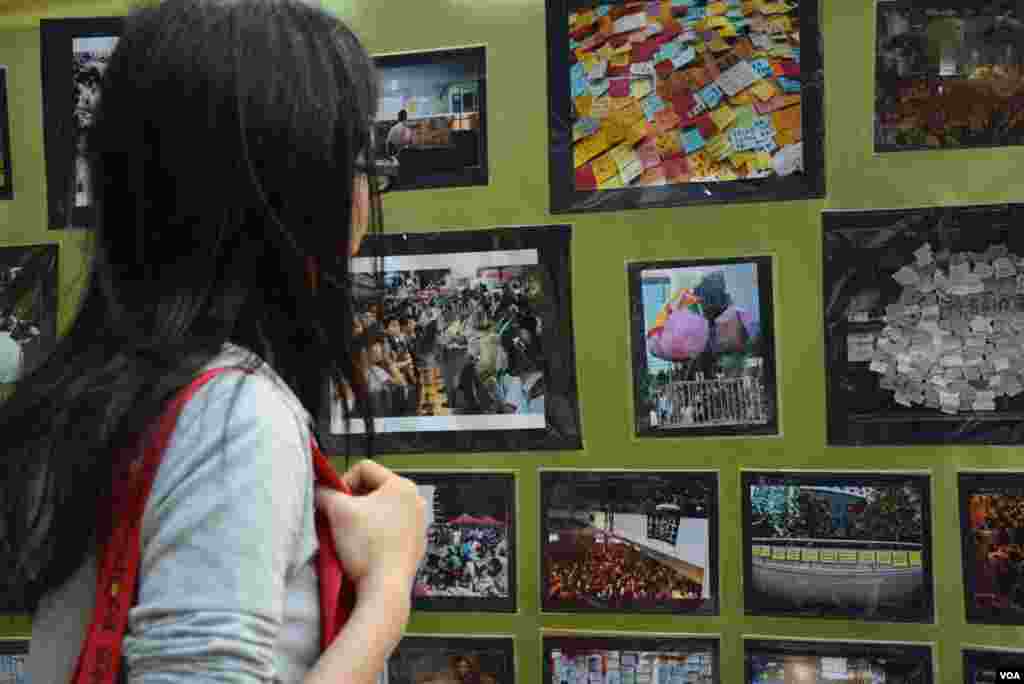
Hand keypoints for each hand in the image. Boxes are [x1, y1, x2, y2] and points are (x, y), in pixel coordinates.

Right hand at [314, 460, 427, 592]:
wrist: (384, 587)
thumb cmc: (368, 547)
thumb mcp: (337, 510)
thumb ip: (324, 493)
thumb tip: (319, 491)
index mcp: (402, 486)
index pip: (365, 468)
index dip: (343, 481)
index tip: (334, 500)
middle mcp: (415, 502)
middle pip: (374, 490)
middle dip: (352, 503)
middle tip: (339, 518)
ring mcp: (417, 525)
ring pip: (380, 512)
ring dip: (361, 520)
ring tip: (349, 535)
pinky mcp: (413, 545)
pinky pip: (388, 531)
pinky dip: (373, 535)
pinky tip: (362, 549)